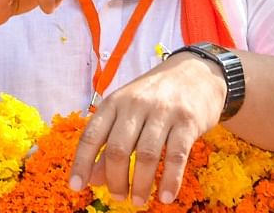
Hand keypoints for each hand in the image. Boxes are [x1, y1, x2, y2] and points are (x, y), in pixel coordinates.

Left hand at [68, 52, 227, 205]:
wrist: (197, 73)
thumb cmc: (154, 97)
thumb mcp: (126, 112)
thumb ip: (109, 142)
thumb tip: (94, 178)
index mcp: (114, 103)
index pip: (91, 135)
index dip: (82, 162)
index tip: (76, 186)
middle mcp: (135, 105)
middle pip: (118, 148)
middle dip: (115, 179)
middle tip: (118, 197)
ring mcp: (162, 112)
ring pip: (146, 154)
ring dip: (140, 183)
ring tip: (138, 201)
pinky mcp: (188, 121)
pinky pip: (177, 155)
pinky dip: (170, 179)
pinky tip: (165, 197)